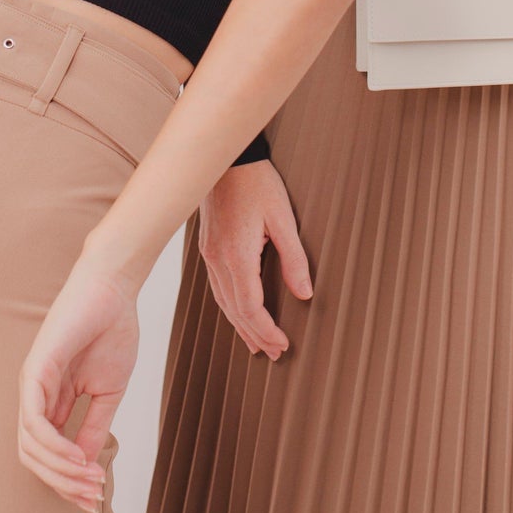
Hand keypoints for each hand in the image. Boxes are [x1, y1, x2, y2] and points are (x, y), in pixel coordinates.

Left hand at [17, 254, 138, 512]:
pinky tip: (78, 457)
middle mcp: (34, 397)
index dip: (68, 483)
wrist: (114, 290)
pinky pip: (33, 421)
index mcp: (50, 402)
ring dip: (60, 471)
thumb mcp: (107, 393)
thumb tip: (83, 468)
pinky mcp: (34, 371)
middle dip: (63, 484)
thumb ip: (92, 428)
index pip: (47, 455)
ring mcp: (31, 385)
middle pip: (33, 458)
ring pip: (30, 446)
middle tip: (93, 496)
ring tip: (90, 480)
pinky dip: (53, 446)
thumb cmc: (111, 332)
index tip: (95, 500)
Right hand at [198, 158, 312, 358]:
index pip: (251, 308)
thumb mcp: (284, 218)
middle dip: (255, 335)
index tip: (283, 345)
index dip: (267, 330)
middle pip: (235, 311)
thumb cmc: (257, 183)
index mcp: (237, 256)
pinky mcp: (207, 247)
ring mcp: (209, 254)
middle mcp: (218, 260)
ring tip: (256, 344)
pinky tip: (238, 312)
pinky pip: (217, 287)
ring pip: (223, 302)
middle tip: (274, 354)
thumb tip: (305, 294)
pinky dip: (230, 307)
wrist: (227, 158)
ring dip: (241, 325)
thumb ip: (294, 259)